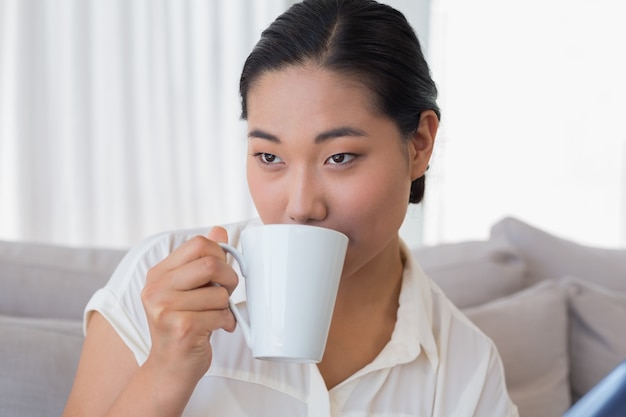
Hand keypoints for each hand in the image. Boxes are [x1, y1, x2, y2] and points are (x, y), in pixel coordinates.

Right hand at [141, 226, 237, 383]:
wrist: (169, 369)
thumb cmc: (184, 326)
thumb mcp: (189, 290)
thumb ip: (202, 260)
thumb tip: (219, 230)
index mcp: (158, 274)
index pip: (198, 244)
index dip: (219, 255)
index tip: (219, 273)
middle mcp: (156, 289)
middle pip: (211, 264)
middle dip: (228, 279)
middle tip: (224, 294)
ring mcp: (166, 308)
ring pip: (219, 293)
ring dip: (226, 307)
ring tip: (215, 315)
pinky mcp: (182, 328)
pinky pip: (221, 315)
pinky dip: (226, 323)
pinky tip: (215, 329)